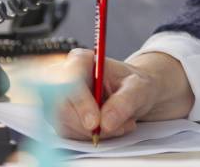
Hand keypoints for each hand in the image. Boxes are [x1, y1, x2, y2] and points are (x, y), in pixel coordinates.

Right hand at [53, 49, 194, 140]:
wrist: (135, 96)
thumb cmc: (135, 85)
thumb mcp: (139, 88)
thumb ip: (124, 101)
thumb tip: (105, 123)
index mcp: (81, 61)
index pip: (70, 79)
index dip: (79, 102)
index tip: (94, 123)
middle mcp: (65, 79)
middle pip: (62, 106)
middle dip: (88, 125)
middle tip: (116, 128)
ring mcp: (61, 100)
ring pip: (65, 124)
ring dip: (93, 133)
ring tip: (121, 125)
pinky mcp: (63, 119)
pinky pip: (70, 134)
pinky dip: (91, 137)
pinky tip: (111, 129)